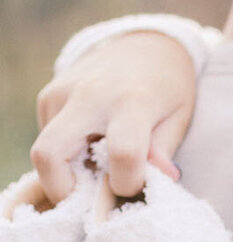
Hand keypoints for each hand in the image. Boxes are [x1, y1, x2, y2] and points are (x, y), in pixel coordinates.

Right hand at [31, 32, 197, 201]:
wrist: (145, 44)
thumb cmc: (168, 87)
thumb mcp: (179, 117)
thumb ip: (163, 152)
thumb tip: (156, 182)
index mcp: (133, 101)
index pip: (123, 154)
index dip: (127, 182)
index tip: (133, 185)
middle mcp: (90, 95)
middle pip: (49, 155)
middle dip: (61, 189)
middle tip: (86, 197)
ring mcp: (63, 92)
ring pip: (44, 151)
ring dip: (66, 170)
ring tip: (97, 163)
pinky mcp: (49, 95)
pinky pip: (47, 138)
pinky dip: (65, 152)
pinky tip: (90, 143)